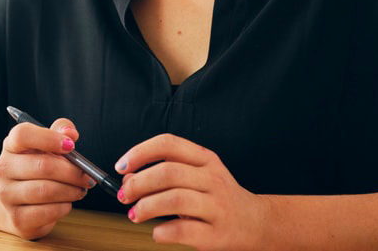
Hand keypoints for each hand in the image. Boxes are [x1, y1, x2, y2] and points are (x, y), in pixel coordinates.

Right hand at [0, 117, 94, 238]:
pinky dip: (64, 207)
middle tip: (87, 176)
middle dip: (72, 172)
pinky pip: (48, 212)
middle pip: (42, 165)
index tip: (71, 145)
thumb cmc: (36, 169)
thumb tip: (70, 134)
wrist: (15, 202)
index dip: (49, 138)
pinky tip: (66, 202)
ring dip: (71, 190)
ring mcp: (7, 195)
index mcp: (11, 146)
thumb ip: (60, 131)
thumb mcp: (46, 146)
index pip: (22, 135)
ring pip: (46, 191)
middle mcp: (4, 169)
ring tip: (79, 189)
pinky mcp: (17, 219)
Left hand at [115, 134, 270, 250]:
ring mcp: (217, 206)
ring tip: (135, 214)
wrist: (255, 222)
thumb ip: (165, 173)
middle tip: (123, 196)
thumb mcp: (196, 177)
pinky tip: (157, 232)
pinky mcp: (217, 234)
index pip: (168, 144)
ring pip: (175, 200)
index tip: (122, 167)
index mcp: (205, 160)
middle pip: (168, 172)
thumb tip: (128, 179)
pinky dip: (162, 232)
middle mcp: (213, 179)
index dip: (140, 152)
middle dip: (138, 184)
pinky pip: (183, 230)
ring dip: (146, 207)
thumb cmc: (217, 198)